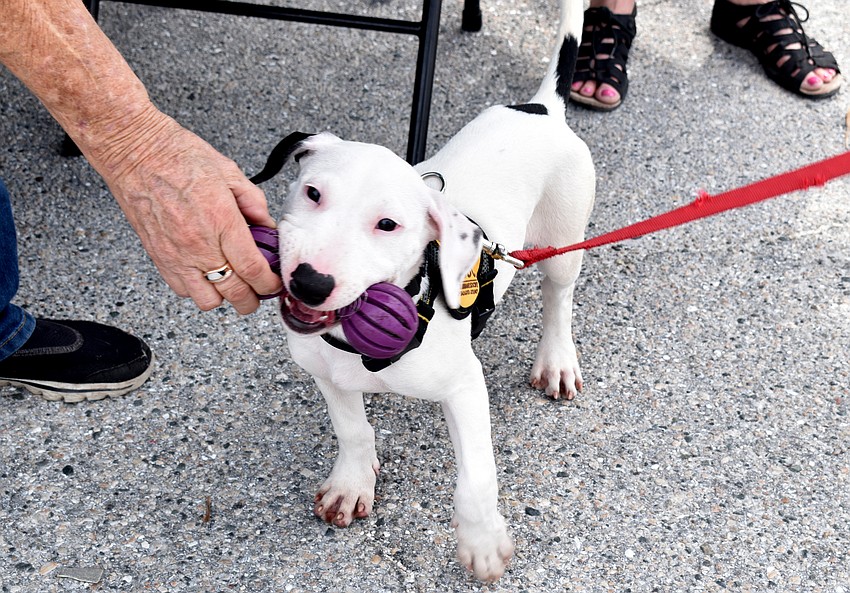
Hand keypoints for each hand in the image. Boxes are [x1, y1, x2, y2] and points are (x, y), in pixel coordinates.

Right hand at [89, 106, 282, 313]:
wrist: (134, 151)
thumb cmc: (178, 155)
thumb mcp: (230, 172)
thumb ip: (254, 204)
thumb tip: (267, 228)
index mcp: (222, 221)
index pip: (253, 270)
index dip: (269, 284)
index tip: (274, 284)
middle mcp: (199, 244)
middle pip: (234, 294)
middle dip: (252, 299)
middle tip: (259, 289)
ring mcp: (176, 255)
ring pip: (207, 300)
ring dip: (224, 296)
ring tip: (231, 281)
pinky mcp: (158, 257)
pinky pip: (182, 290)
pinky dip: (197, 288)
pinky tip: (206, 272)